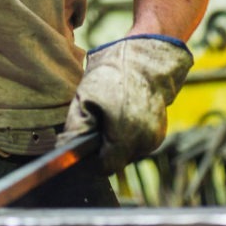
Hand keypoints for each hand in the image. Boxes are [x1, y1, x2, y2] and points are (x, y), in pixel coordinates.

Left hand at [62, 34, 192, 174]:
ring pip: (128, 153)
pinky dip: (130, 134)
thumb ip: (75, 127)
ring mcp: (154, 138)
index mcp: (123, 137)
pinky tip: (125, 114)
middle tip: (99, 121)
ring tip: (113, 114)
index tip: (86, 142)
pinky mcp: (160, 132)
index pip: (103, 167)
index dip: (90, 158)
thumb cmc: (114, 73)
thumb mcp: (85, 96)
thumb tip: (65, 147)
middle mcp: (143, 143)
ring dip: (118, 141)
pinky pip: (139, 143)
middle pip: (116, 161)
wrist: (146, 58)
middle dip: (105, 147)